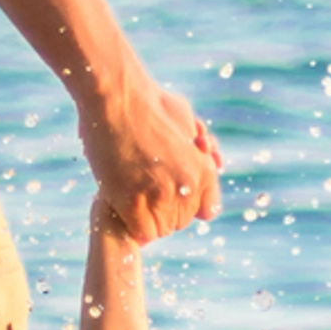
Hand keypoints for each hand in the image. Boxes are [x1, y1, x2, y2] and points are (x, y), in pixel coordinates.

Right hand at [81, 70, 223, 239]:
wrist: (119, 97)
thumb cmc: (150, 103)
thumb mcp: (188, 121)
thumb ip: (200, 144)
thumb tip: (211, 156)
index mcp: (205, 169)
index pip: (206, 211)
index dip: (188, 205)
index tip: (171, 194)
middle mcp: (188, 186)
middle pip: (182, 222)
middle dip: (166, 210)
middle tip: (145, 190)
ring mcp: (160, 195)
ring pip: (162, 229)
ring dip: (148, 217)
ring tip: (132, 193)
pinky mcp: (132, 200)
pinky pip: (142, 232)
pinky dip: (133, 224)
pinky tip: (124, 206)